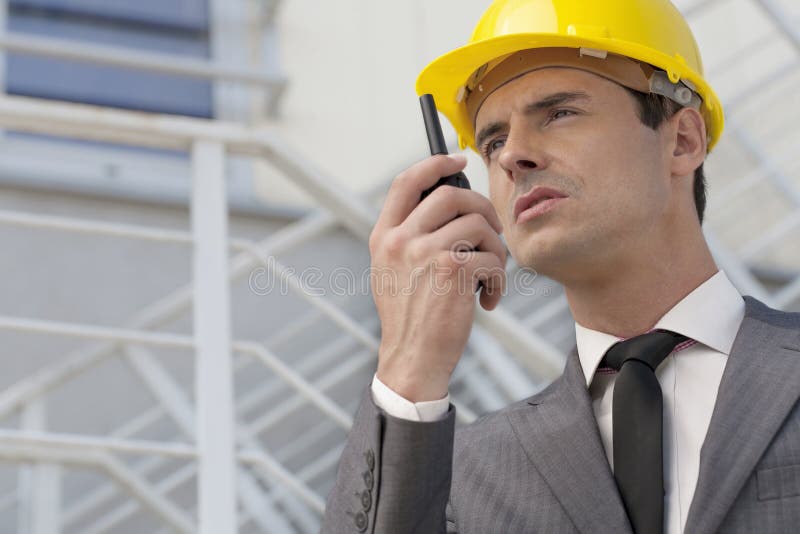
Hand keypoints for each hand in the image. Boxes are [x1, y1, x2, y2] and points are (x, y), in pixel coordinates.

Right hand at [370, 154, 505, 401]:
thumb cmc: (410, 318)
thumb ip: (408, 238)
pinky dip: (499, 280)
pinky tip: (488, 299)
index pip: (406, 182)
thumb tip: (445, 206)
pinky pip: (491, 258)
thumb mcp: (392, 272)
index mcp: (384, 237)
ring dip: (495, 249)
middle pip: (451, 194)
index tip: (457, 160)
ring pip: (478, 224)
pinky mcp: (453, 271)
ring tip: (490, 275)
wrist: (413, 358)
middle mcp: (400, 240)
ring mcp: (425, 253)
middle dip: (482, 208)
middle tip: (491, 232)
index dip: (434, 164)